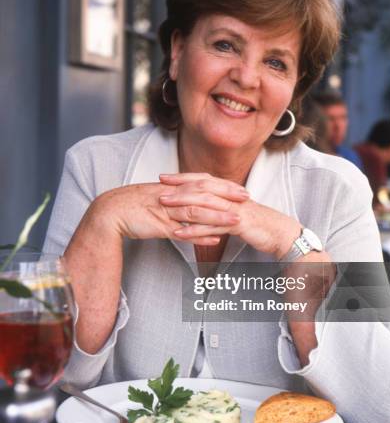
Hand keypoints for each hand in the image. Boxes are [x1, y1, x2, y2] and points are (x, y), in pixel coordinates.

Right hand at [90, 178, 248, 245]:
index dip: (223, 185)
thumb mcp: (159, 198)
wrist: (110, 212)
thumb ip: (177, 200)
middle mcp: (172, 196)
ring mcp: (166, 210)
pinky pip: (183, 231)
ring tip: (237, 218)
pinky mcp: (160, 225)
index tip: (240, 189)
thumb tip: (193, 205)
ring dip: (218, 215)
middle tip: (247, 197)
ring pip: (197, 211)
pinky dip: (200, 235)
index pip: (203, 183)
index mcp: (174, 188)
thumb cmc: (134, 206)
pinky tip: (215, 239)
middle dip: (227, 194)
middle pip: (204, 192)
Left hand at [158, 173, 301, 255]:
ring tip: (163, 208)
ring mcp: (234, 209)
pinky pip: (212, 226)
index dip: (182, 177)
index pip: (202, 180)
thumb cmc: (258, 224)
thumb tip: (204, 206)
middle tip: (158, 188)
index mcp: (228, 192)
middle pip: (200, 188)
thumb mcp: (237, 212)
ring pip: (204, 205)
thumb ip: (221, 206)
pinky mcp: (237, 224)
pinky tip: (179, 233)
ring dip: (182, 206)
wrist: (280, 233)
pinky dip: (194, 230)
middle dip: (178, 188)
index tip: (163, 177)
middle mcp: (230, 197)